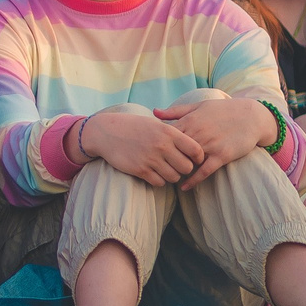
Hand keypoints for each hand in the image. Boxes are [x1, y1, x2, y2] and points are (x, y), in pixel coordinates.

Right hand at [76, 108, 204, 186]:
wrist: (106, 132)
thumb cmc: (133, 126)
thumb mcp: (155, 123)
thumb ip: (174, 133)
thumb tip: (193, 147)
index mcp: (169, 132)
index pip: (195, 150)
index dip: (198, 157)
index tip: (193, 159)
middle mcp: (162, 146)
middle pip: (187, 167)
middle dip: (184, 169)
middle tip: (177, 166)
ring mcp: (151, 159)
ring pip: (174, 177)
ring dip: (171, 176)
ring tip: (165, 169)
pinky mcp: (140, 170)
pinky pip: (159, 182)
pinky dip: (159, 180)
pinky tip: (153, 173)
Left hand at [158, 97, 275, 186]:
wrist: (251, 116)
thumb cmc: (222, 110)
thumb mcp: (199, 106)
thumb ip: (176, 111)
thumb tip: (154, 112)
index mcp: (190, 121)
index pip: (166, 135)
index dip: (156, 143)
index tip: (149, 151)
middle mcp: (198, 133)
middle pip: (174, 150)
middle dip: (163, 159)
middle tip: (153, 168)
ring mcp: (210, 145)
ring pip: (188, 162)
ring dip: (177, 171)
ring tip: (166, 179)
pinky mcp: (222, 156)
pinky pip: (205, 171)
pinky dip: (193, 180)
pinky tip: (184, 187)